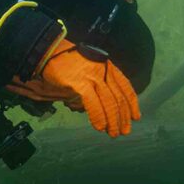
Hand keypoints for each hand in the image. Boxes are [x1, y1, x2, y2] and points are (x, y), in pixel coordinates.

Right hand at [25, 40, 140, 136]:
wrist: (48, 50)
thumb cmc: (66, 60)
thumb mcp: (88, 67)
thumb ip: (97, 82)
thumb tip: (102, 102)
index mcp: (107, 66)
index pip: (125, 87)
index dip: (132, 104)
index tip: (136, 117)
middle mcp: (104, 70)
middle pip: (119, 97)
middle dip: (123, 117)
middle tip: (124, 131)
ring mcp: (93, 76)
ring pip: (109, 102)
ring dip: (112, 121)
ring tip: (112, 133)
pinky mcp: (80, 83)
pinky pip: (93, 104)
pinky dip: (98, 117)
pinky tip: (99, 127)